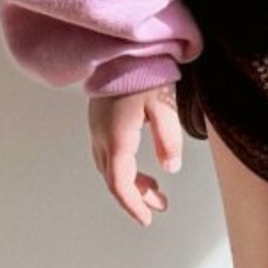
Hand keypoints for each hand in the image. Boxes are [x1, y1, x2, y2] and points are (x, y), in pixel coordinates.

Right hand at [88, 86, 182, 226]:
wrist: (122, 47)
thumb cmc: (145, 72)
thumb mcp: (163, 105)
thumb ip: (168, 139)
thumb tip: (170, 168)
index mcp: (116, 138)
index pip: (120, 183)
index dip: (134, 205)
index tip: (147, 219)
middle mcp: (101, 137)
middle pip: (115, 178)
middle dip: (137, 196)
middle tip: (161, 205)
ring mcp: (97, 128)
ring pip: (110, 167)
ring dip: (131, 181)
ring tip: (155, 189)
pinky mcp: (99, 119)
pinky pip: (108, 153)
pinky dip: (124, 166)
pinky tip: (140, 164)